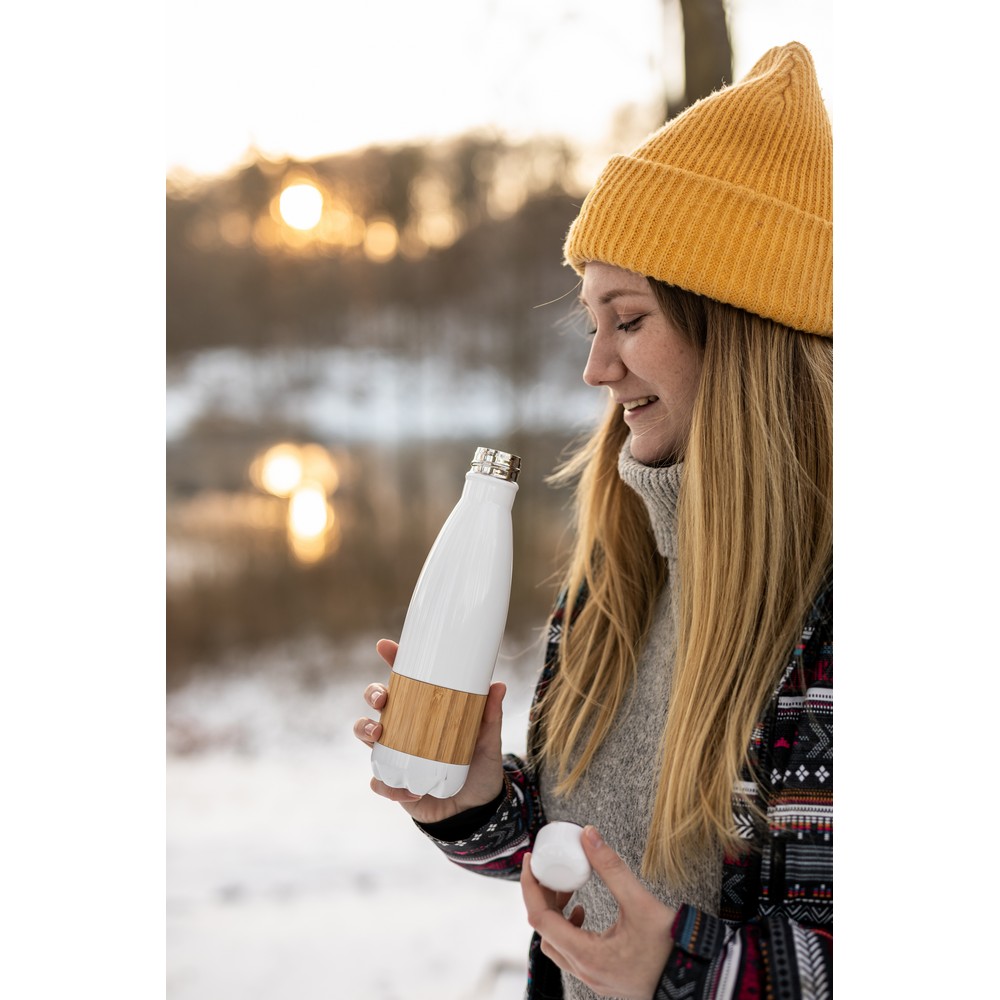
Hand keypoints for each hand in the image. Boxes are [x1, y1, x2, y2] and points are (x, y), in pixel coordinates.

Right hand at [353, 638, 506, 824]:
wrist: (474, 810)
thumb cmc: (478, 767)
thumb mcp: (487, 740)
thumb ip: (490, 715)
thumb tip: (498, 685)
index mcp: (425, 709)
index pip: (405, 679)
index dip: (393, 660)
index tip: (385, 646)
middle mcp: (405, 727)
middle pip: (378, 702)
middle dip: (374, 693)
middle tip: (383, 699)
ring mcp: (395, 754)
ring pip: (366, 734)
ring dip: (365, 730)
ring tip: (379, 735)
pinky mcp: (394, 783)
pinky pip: (378, 780)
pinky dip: (386, 783)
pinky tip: (406, 788)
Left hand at [521, 825, 675, 999]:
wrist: (698, 981)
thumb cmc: (671, 948)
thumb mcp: (640, 902)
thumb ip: (611, 867)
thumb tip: (588, 834)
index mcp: (586, 955)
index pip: (540, 919)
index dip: (530, 886)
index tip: (531, 861)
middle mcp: (584, 971)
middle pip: (544, 931)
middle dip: (544, 897)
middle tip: (554, 871)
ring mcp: (592, 977)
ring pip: (557, 944)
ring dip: (556, 914)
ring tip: (570, 889)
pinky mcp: (602, 977)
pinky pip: (571, 952)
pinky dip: (569, 927)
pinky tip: (583, 912)